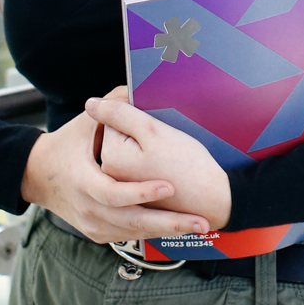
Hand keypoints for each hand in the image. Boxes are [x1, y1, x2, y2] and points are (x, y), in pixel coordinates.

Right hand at [19, 103, 212, 246]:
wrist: (36, 179)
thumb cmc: (64, 147)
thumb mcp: (83, 125)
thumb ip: (111, 106)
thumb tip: (136, 85)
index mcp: (84, 182)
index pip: (115, 193)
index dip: (142, 192)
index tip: (169, 186)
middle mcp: (89, 209)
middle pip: (133, 222)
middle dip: (169, 223)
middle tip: (201, 221)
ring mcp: (93, 226)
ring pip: (134, 233)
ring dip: (167, 230)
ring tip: (199, 225)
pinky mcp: (98, 233)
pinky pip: (130, 236)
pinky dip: (154, 231)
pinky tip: (179, 227)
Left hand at [86, 88, 231, 233]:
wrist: (213, 200)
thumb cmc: (188, 165)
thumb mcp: (154, 131)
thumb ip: (120, 113)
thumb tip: (90, 104)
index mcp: (111, 157)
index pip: (113, 120)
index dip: (137, 117)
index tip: (156, 127)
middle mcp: (111, 176)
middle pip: (120, 137)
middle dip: (141, 134)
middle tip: (165, 145)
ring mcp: (123, 188)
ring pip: (130, 152)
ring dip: (147, 148)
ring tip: (170, 157)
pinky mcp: (137, 196)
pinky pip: (138, 170)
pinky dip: (151, 166)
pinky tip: (168, 170)